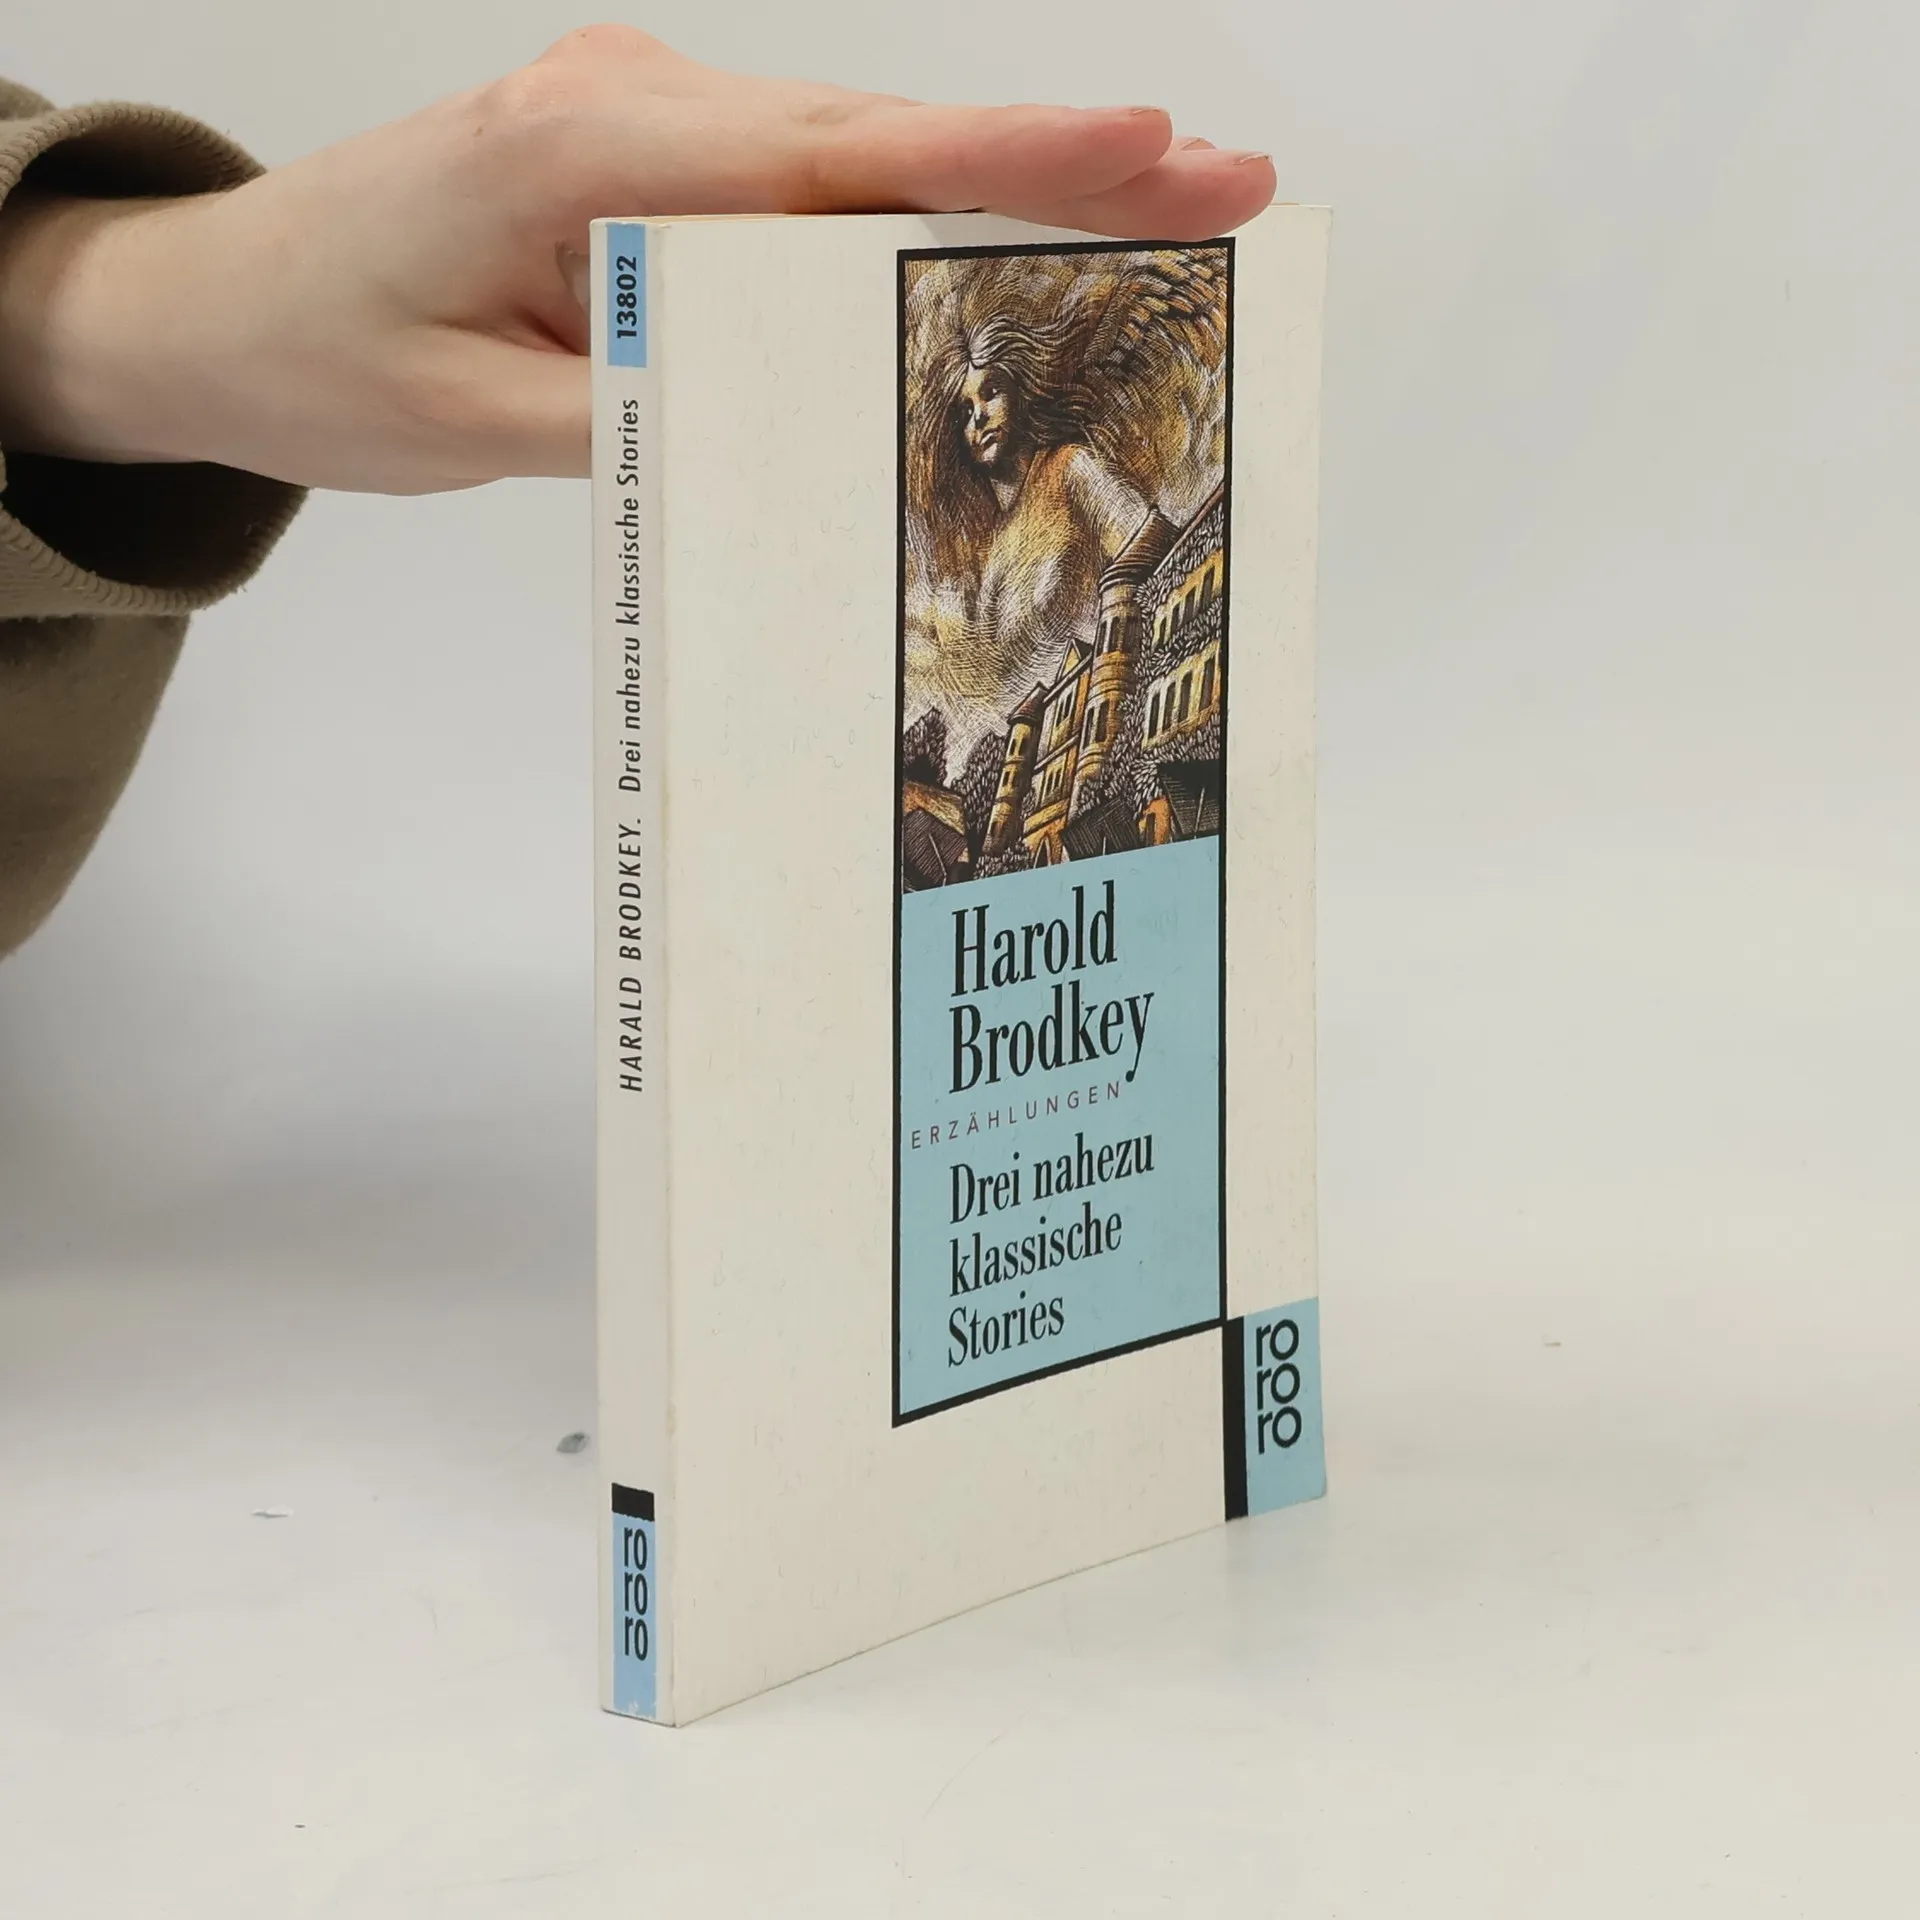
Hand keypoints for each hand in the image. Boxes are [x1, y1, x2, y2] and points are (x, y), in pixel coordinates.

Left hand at [0, 27, 1275, 493]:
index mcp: (589, 145)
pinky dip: (915, 223)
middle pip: (885, 139)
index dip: (1008, 157)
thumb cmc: (319, 353)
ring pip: (862, 161)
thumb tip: (809, 434)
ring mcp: (652, 133)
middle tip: (1228, 187)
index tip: (1154, 149)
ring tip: (1159, 224)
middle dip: (1062, 165)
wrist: (217, 305)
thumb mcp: (468, 426)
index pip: (837, 153)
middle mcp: (638, 108)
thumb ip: (644, 420)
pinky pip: (810, 195)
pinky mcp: (657, 175)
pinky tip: (1003, 256)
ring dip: (1007, 194)